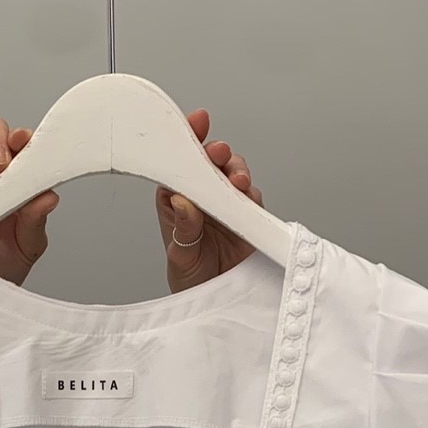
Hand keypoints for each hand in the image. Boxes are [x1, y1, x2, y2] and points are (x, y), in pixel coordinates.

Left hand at [157, 109, 262, 293]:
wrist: (217, 305)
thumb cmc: (191, 280)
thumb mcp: (180, 258)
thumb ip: (184, 229)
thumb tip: (183, 202)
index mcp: (176, 201)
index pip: (179, 164)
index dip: (186, 140)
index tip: (195, 122)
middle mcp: (201, 197)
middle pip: (208, 162)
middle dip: (214, 153)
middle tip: (217, 154)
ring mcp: (225, 204)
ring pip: (232, 173)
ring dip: (235, 170)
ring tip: (235, 181)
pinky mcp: (247, 215)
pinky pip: (251, 195)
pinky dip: (251, 191)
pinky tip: (246, 193)